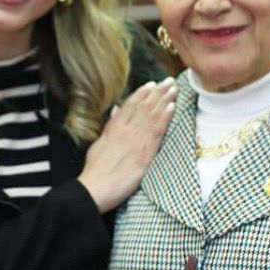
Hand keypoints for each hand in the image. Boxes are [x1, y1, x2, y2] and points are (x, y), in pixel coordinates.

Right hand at [78, 78, 175, 212]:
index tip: (152, 84)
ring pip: (152, 115)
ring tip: (174, 89)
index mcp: (114, 127)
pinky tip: (172, 107)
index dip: (143, 93)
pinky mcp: (145, 153)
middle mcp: (126, 130)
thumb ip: (109, 126)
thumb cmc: (95, 170)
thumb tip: (116, 110)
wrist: (96, 188)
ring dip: (165, 100)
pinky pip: (157, 131)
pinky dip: (165, 117)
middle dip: (158, 92)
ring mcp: (136, 140)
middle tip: (169, 81)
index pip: (131, 105)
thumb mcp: (98, 144)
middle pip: (145, 106)